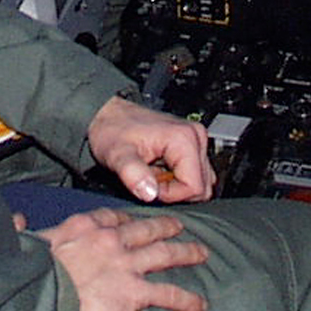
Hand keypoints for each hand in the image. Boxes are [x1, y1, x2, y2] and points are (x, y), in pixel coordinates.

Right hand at [37, 207, 208, 310]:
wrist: (37, 299)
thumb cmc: (27, 274)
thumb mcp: (24, 242)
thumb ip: (22, 228)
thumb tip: (16, 219)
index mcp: (84, 226)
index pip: (112, 216)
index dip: (126, 219)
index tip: (133, 220)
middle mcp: (110, 240)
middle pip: (145, 229)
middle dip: (166, 227)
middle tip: (179, 226)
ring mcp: (125, 265)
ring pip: (164, 254)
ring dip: (185, 253)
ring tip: (201, 253)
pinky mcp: (133, 293)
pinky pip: (166, 294)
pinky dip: (185, 299)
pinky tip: (199, 303)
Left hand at [87, 94, 214, 203]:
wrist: (108, 115)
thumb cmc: (113, 130)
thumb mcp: (117, 154)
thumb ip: (132, 174)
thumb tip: (150, 193)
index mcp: (184, 138)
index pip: (195, 187)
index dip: (171, 195)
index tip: (150, 185)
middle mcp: (195, 137)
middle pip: (201, 187)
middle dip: (174, 191)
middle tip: (149, 178)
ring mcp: (195, 141)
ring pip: (199, 182)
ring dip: (176, 186)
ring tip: (153, 173)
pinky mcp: (191, 146)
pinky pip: (194, 175)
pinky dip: (178, 180)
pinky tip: (159, 170)